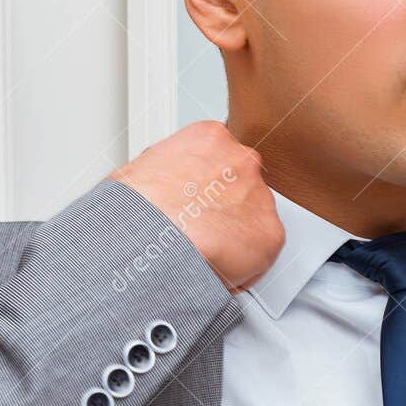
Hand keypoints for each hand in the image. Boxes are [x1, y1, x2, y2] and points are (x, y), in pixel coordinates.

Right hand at [107, 121, 283, 293]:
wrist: (147, 234)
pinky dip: (242, 268)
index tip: (196, 204)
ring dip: (233, 237)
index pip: (221, 161)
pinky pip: (260, 256)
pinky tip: (214, 267)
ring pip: (252, 222)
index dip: (207, 189)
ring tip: (202, 252)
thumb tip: (167, 192)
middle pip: (241, 189)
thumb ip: (173, 173)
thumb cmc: (135, 206)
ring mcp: (260, 196)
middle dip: (224, 211)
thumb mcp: (144, 169)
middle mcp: (242, 160)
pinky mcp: (270, 235)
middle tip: (199, 230)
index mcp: (211, 137)